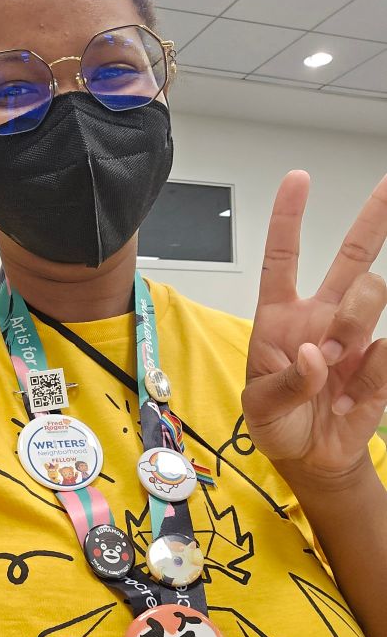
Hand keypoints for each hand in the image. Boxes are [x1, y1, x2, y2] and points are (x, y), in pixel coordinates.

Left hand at [242, 170, 386, 484]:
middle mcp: (322, 316)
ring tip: (333, 361)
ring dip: (352, 325)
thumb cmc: (278, 423)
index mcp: (281, 317)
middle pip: (352, 257)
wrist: (310, 457)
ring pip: (371, 295)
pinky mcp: (380, 364)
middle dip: (373, 218)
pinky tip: (347, 397)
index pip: (284, 259)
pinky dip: (367, 375)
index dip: (289, 218)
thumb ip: (285, 382)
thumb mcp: (260, 407)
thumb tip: (317, 355)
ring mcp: (355, 336)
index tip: (298, 179)